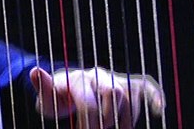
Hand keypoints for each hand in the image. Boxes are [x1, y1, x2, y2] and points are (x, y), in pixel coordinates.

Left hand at [30, 66, 163, 127]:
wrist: (69, 90)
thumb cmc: (58, 99)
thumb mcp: (47, 98)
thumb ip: (43, 88)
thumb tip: (35, 71)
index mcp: (78, 79)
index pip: (88, 101)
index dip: (87, 124)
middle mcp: (98, 75)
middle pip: (112, 93)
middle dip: (106, 120)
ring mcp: (114, 79)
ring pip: (129, 95)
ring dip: (124, 119)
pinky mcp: (128, 85)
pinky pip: (146, 86)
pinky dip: (155, 96)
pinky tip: (158, 111)